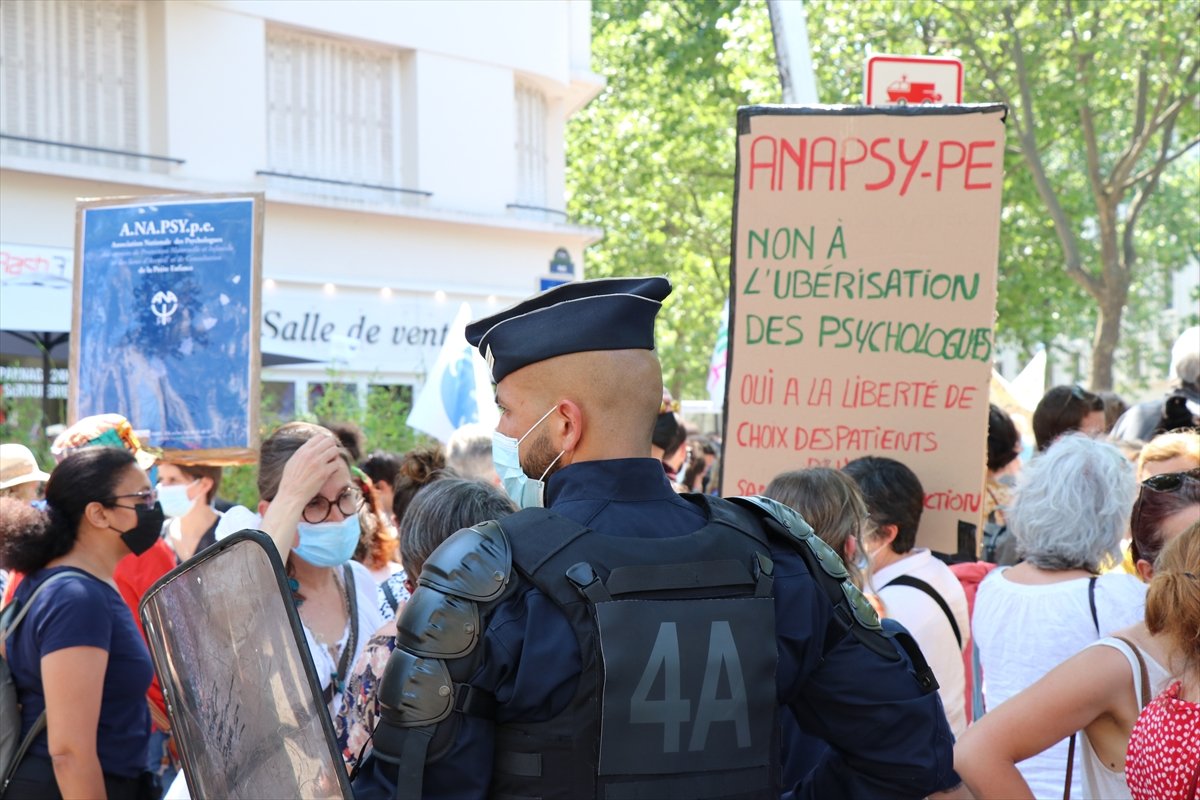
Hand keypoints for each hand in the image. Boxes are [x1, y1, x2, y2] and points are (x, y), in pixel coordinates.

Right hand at [260, 435, 344, 558]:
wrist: (291, 495)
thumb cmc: (290, 481)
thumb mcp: (293, 462)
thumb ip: (302, 453)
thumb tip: (311, 446)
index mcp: (302, 451)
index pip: (319, 436)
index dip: (325, 441)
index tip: (325, 448)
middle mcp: (310, 454)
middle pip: (330, 441)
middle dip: (332, 447)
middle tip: (330, 455)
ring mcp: (318, 463)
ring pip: (335, 450)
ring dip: (335, 456)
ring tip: (330, 463)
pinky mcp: (324, 473)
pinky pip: (337, 464)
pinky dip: (335, 468)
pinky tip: (330, 472)